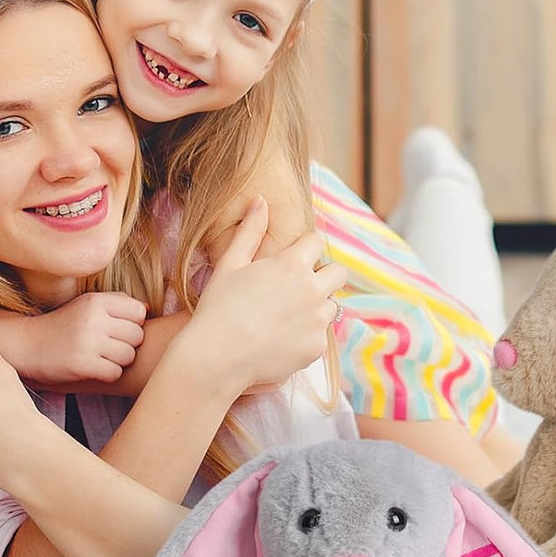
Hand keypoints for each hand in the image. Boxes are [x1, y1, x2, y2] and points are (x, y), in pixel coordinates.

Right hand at [0, 291, 145, 387]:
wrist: (27, 345)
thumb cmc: (64, 325)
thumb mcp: (87, 304)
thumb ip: (117, 302)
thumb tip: (148, 309)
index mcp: (96, 301)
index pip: (138, 312)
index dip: (134, 323)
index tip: (118, 329)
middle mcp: (93, 319)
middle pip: (137, 335)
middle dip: (128, 344)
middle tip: (109, 346)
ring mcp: (87, 342)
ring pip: (129, 356)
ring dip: (119, 361)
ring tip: (101, 357)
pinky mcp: (82, 365)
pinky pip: (115, 373)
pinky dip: (108, 374)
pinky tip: (94, 368)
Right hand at [186, 196, 346, 391]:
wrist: (217, 356)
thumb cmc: (219, 307)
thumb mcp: (231, 264)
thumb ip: (250, 231)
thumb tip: (260, 199)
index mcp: (292, 264)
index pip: (316, 242)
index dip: (303, 249)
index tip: (290, 261)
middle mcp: (312, 290)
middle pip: (337, 273)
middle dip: (322, 275)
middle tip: (297, 289)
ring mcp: (317, 320)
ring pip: (331, 306)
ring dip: (315, 307)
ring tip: (285, 318)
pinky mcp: (317, 347)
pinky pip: (320, 335)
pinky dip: (306, 336)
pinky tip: (281, 340)